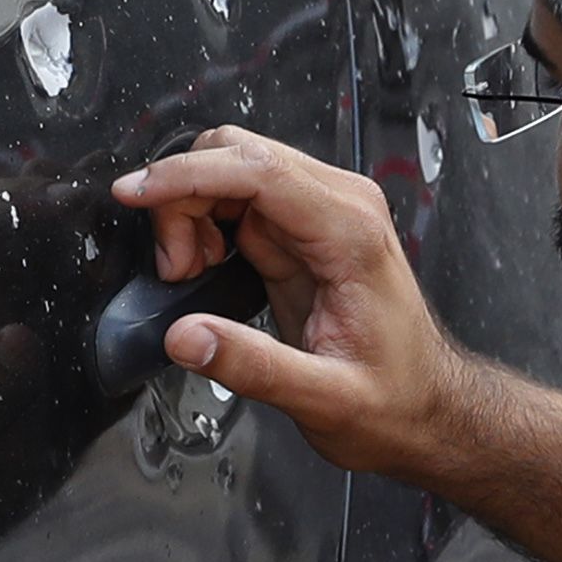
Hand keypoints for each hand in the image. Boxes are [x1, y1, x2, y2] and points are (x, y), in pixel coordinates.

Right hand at [110, 129, 477, 487]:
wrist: (426, 407)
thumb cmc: (395, 400)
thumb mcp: (325, 399)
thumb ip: (251, 366)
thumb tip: (185, 337)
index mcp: (350, 232)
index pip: (257, 169)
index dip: (187, 174)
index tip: (135, 193)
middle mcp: (339, 207)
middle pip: (236, 154)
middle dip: (183, 197)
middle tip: (175, 266)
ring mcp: (320, 213)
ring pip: (230, 170)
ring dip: (190, 211)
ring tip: (190, 271)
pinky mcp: (301, 230)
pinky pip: (236, 199)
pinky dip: (203, 223)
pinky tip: (206, 266)